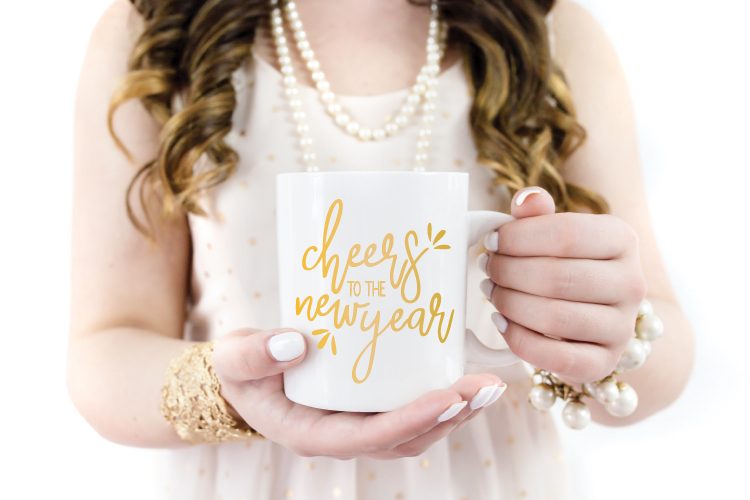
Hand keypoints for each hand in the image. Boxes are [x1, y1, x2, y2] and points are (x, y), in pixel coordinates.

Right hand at [212, 328, 505, 458]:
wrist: (244, 378)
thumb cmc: (240, 371)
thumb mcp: (236, 360)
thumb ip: (255, 354)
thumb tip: (295, 343)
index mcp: (312, 434)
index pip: (370, 437)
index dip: (412, 420)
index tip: (448, 397)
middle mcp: (343, 436)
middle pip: (407, 439)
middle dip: (450, 416)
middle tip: (487, 388)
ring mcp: (358, 424)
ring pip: (416, 431)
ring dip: (455, 412)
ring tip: (490, 387)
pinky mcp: (367, 407)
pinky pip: (410, 411)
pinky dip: (441, 400)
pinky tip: (463, 378)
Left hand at [481, 187, 646, 383]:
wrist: (595, 316)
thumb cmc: (566, 265)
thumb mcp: (554, 233)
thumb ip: (538, 215)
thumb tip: (527, 199)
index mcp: (622, 240)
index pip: (566, 234)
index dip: (519, 238)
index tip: (491, 241)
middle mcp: (632, 284)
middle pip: (557, 277)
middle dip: (509, 272)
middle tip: (487, 268)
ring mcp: (621, 328)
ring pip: (554, 316)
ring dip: (510, 303)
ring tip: (492, 292)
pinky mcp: (603, 363)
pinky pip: (555, 357)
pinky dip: (519, 340)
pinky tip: (502, 322)